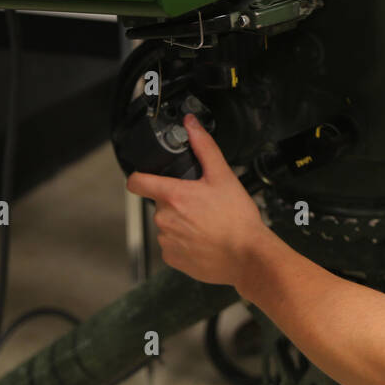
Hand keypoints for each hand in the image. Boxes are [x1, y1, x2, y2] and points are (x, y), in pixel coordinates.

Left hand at [125, 114, 272, 287]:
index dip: (140, 176)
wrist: (247, 256)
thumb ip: (204, 146)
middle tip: (200, 203)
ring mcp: (167, 241)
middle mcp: (165, 219)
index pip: (137, 182)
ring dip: (180, 222)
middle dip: (176, 201)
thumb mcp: (223, 175)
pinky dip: (184, 242)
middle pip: (160, 203)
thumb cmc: (237, 219)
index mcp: (173, 196)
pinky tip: (203, 239)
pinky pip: (172, 245)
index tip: (148, 177)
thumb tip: (191, 124)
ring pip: (167, 224)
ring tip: (205, 223)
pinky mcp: (172, 259)